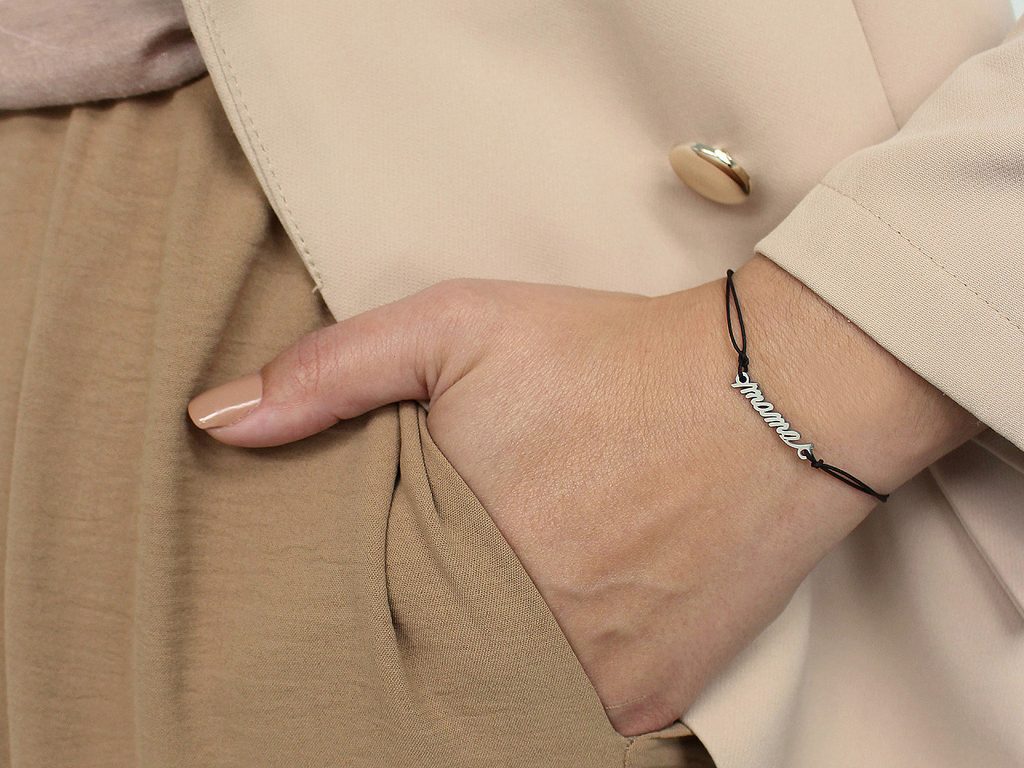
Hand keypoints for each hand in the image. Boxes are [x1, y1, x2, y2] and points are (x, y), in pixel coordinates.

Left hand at [187, 254, 981, 734]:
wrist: (773, 394)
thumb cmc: (610, 355)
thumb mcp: (462, 325)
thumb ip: (334, 371)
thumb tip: (215, 423)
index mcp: (454, 549)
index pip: (350, 603)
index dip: (345, 580)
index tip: (363, 554)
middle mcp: (520, 635)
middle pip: (420, 656)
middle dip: (413, 619)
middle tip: (431, 570)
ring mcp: (589, 681)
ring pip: (490, 693)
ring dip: (477, 654)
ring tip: (491, 591)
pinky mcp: (648, 702)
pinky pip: (560, 716)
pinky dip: (539, 680)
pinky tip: (548, 620)